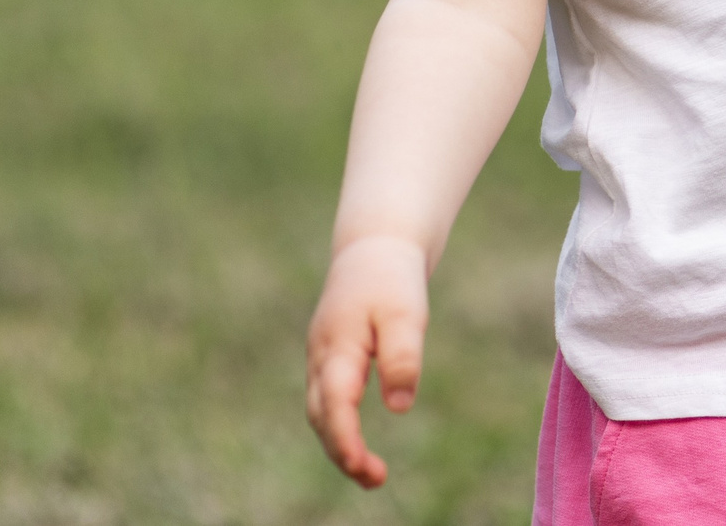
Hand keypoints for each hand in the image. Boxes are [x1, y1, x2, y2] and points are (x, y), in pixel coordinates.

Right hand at [304, 234, 429, 487]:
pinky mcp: (329, 358)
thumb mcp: (406, 313)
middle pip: (321, 416)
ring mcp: (320, 357)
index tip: (362, 467)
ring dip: (339, 444)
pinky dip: (337, 427)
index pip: (335, 404)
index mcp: (337, 346)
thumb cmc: (392, 278)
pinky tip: (357, 445)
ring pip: (319, 411)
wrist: (374, 247)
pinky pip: (325, 401)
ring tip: (372, 473)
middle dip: (341, 452)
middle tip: (375, 479)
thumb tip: (399, 407)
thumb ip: (402, 357)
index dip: (345, 440)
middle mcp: (321, 357)